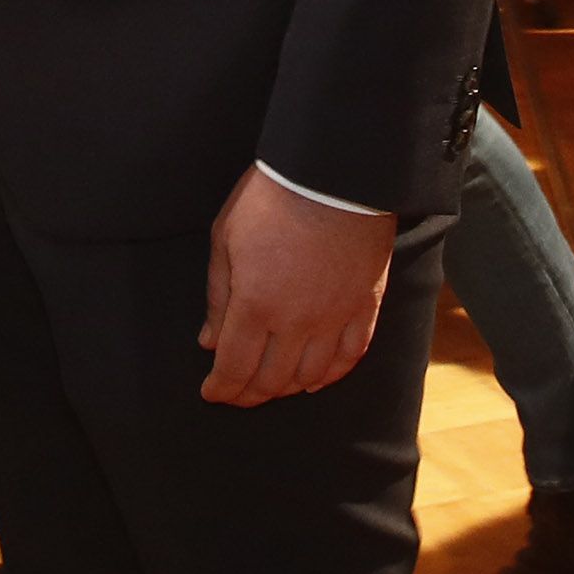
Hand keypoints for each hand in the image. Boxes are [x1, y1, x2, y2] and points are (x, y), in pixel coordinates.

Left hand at [198, 165, 395, 405]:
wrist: (332, 178)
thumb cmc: (269, 201)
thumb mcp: (225, 240)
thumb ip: (217, 296)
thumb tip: (208, 341)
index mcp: (255, 305)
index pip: (236, 366)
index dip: (222, 388)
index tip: (211, 394)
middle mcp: (297, 323)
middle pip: (273, 379)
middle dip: (249, 394)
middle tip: (235, 395)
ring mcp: (335, 318)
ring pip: (312, 375)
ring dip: (287, 388)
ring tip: (269, 387)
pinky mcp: (365, 308)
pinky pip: (351, 357)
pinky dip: (332, 376)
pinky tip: (316, 380)